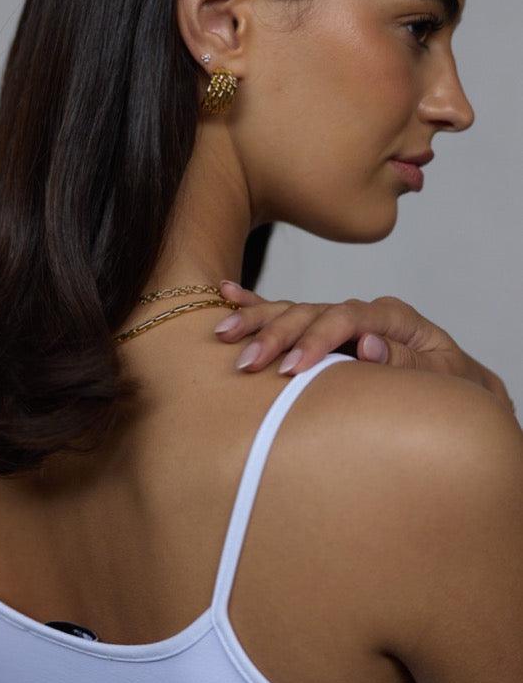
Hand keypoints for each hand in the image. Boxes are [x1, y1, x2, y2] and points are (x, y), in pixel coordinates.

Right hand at [216, 280, 516, 417]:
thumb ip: (408, 361)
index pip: (348, 318)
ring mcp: (341, 319)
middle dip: (277, 335)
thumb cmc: (452, 388)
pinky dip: (257, 305)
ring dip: (257, 320)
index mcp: (393, 317)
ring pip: (293, 310)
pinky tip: (227, 294)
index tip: (290, 368)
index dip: (317, 340)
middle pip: (314, 312)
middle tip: (247, 362)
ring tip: (223, 331)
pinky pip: (287, 313)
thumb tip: (367, 344)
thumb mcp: (444, 379)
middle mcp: (362, 311)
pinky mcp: (326, 331)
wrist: (458, 387)